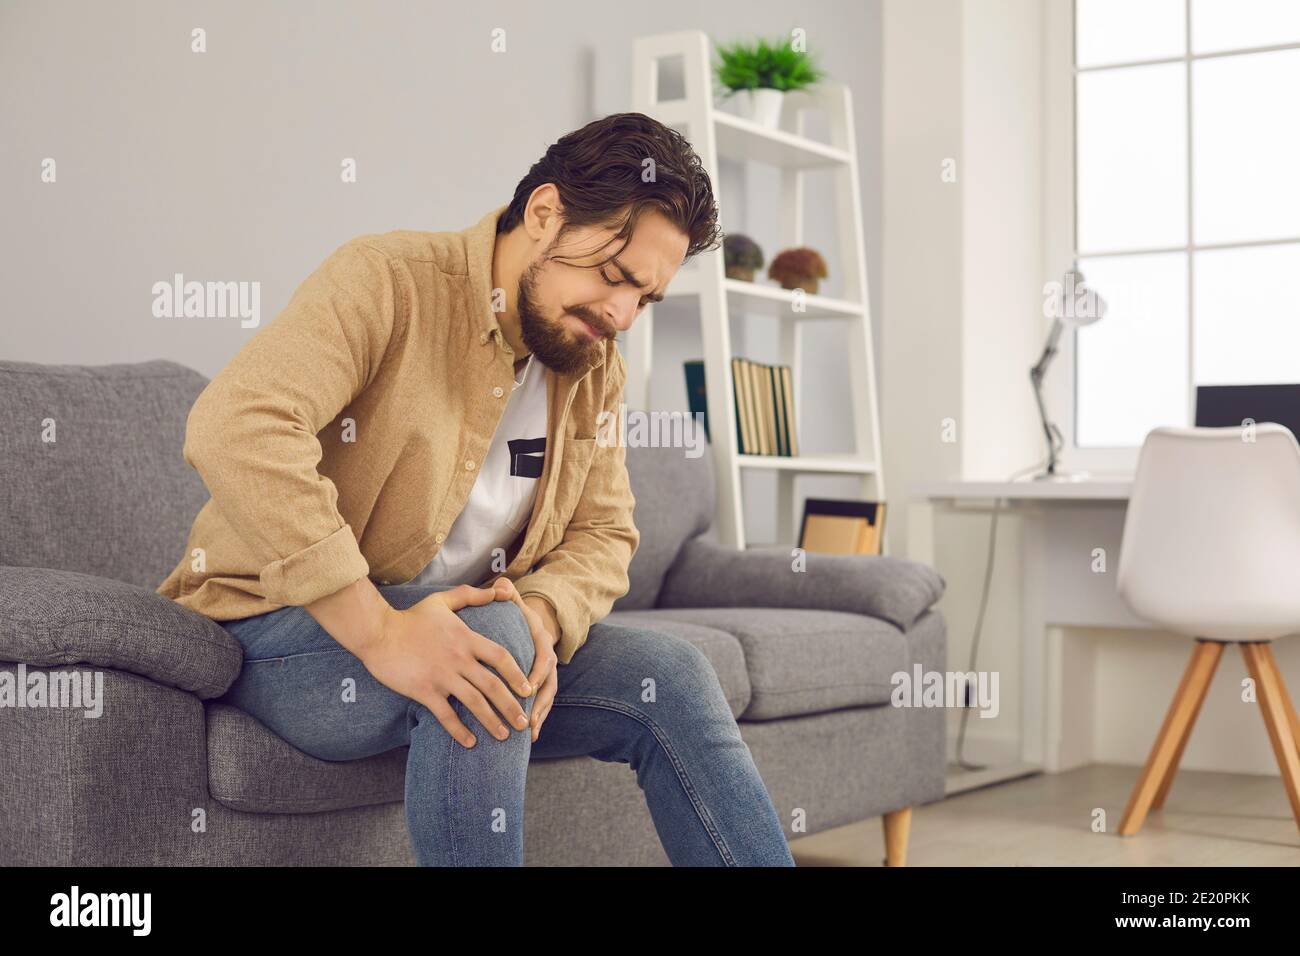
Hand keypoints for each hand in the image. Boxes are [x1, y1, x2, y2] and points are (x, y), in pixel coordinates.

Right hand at [358, 583, 533, 748]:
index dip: (517, 675)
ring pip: (474, 704)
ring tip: (504, 736)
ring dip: (492, 722)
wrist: (378, 632)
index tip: (528, 689)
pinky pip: (446, 716)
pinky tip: (470, 742)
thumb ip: (472, 595)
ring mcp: (442, 677)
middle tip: (524, 722)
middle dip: (512, 706)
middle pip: (493, 686)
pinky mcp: (424, 691)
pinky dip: (459, 731)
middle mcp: (459, 659)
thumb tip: (501, 591)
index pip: (501, 658)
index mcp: (466, 638)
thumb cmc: (410, 618)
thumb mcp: (443, 600)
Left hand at [490, 577, 559, 742]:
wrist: (533, 624)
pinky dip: (538, 721)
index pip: (543, 660)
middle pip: (549, 685)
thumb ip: (508, 595)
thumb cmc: (517, 616)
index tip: (527, 688)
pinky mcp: (542, 687)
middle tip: (527, 719)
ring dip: (539, 717)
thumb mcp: (515, 603)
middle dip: (539, 703)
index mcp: (542, 642)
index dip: (537, 675)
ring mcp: (548, 676)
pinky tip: (530, 738)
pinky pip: (542, 706)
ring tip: (529, 733)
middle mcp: (548, 661)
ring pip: (548, 699)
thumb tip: (501, 585)